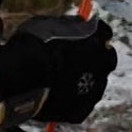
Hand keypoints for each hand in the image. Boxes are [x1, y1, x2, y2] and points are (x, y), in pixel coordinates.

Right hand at [0, 16, 117, 127]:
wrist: (24, 76)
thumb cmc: (33, 45)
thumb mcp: (49, 24)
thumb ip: (69, 25)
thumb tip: (79, 23)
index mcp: (96, 38)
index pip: (104, 33)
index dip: (94, 36)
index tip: (86, 38)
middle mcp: (102, 63)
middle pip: (107, 60)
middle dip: (97, 59)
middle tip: (78, 60)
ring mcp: (94, 87)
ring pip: (96, 83)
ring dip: (86, 80)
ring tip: (64, 80)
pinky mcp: (83, 109)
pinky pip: (82, 104)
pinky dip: (74, 100)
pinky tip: (58, 96)